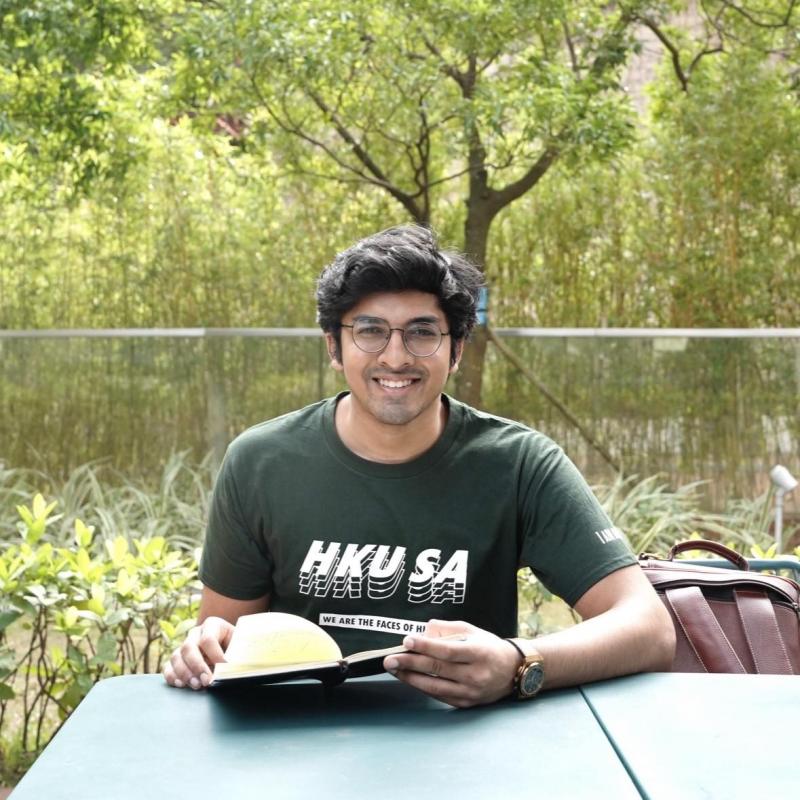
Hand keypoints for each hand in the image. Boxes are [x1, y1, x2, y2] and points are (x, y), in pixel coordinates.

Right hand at [162, 616, 233, 689]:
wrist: (230, 648)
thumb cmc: (238, 646)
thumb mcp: (241, 644)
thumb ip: (240, 652)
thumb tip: (236, 666)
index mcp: (213, 625)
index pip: (208, 639)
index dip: (215, 655)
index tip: (224, 668)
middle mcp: (196, 633)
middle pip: (188, 647)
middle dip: (197, 666)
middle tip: (207, 681)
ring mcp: (184, 646)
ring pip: (176, 657)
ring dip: (185, 673)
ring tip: (197, 685)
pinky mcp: (178, 659)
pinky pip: (168, 667)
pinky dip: (172, 676)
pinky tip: (181, 685)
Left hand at [383, 619, 522, 707]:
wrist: (513, 671)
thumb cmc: (489, 647)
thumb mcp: (472, 630)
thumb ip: (446, 629)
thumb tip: (423, 632)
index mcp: (479, 653)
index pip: (447, 650)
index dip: (426, 646)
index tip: (407, 640)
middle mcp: (475, 675)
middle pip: (438, 669)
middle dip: (410, 663)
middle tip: (390, 659)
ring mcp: (470, 692)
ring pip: (435, 686)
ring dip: (410, 678)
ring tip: (394, 670)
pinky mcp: (466, 704)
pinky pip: (439, 695)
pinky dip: (422, 687)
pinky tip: (409, 678)